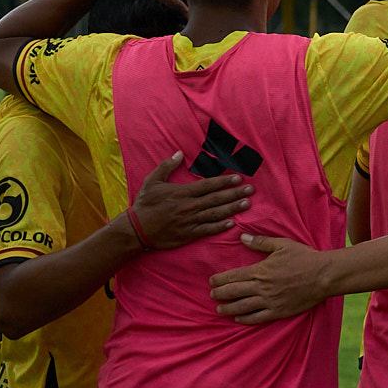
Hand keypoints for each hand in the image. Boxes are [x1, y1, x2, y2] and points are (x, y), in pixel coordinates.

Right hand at [129, 152, 252, 248]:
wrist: (136, 229)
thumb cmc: (145, 204)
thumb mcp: (152, 181)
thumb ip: (167, 166)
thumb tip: (179, 152)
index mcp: (182, 193)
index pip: (208, 186)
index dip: (224, 182)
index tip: (238, 178)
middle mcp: (189, 206)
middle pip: (216, 199)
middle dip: (235, 193)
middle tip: (251, 190)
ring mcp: (189, 221)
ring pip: (215, 214)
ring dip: (232, 208)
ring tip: (247, 204)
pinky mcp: (188, 234)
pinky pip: (207, 230)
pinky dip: (220, 226)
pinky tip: (232, 223)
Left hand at [209, 233, 334, 324]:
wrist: (324, 275)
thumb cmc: (304, 258)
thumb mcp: (283, 245)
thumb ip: (261, 242)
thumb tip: (242, 237)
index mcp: (260, 270)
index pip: (233, 276)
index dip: (220, 280)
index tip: (212, 282)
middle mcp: (261, 288)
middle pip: (234, 292)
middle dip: (220, 294)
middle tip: (212, 295)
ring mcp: (269, 301)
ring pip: (242, 307)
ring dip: (228, 308)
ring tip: (220, 309)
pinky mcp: (278, 311)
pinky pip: (257, 318)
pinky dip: (245, 319)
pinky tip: (238, 319)